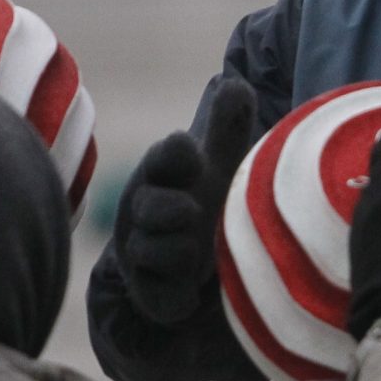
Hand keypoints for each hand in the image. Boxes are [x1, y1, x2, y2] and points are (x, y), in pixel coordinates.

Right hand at [114, 78, 256, 324]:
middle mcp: (145, 210)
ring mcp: (144, 253)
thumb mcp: (220, 160)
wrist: (190, 256)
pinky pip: (161, 298)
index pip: (165, 156)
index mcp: (163, 171)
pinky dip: (178, 297)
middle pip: (151, 207)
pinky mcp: (152, 294)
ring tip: (197, 251)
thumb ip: (227, 124)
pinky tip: (192, 294)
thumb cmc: (203, 192)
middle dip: (173, 209)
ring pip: (157, 252)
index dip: (177, 154)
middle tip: (192, 211)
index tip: (192, 154)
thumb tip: (236, 83)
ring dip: (182, 252)